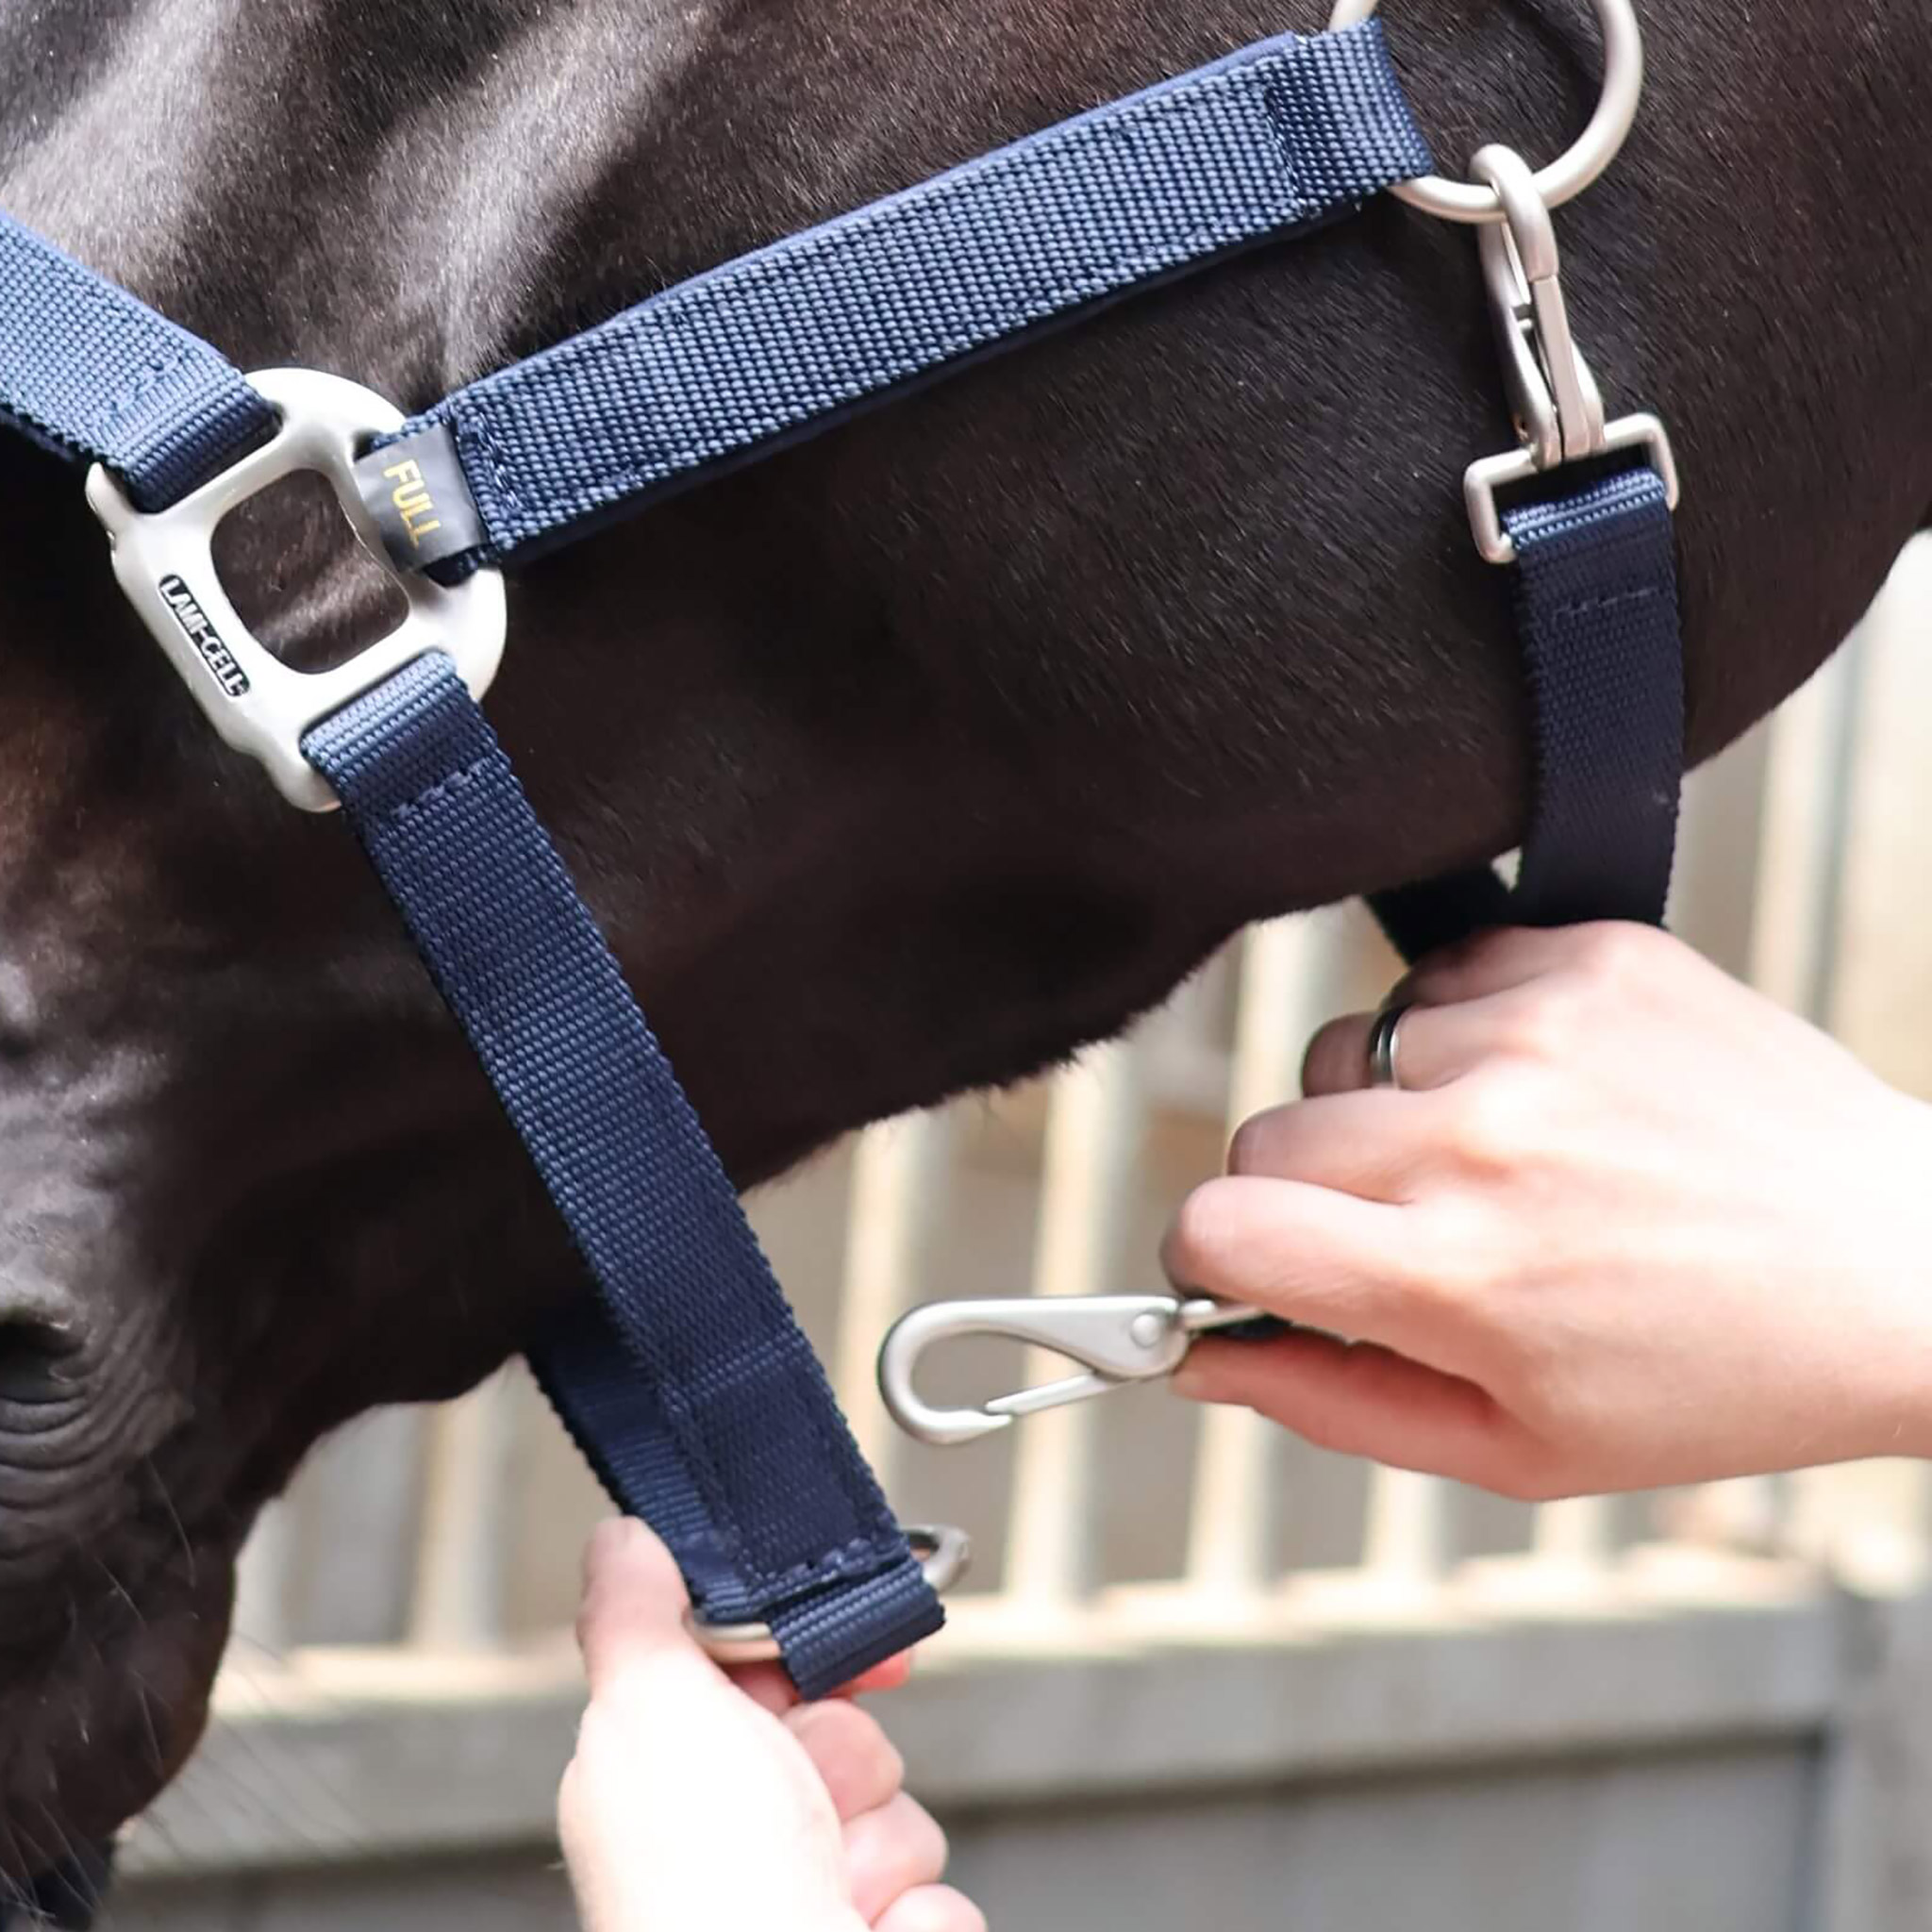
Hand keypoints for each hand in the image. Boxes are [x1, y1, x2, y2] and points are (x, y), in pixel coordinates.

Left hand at [560, 1518, 982, 1931]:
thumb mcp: (648, 1712)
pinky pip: (943, 1899)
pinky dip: (914, 1923)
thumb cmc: (697, 1892)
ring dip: (880, 1851)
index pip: (769, 1669)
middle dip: (846, 1762)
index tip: (836, 1661)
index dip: (812, 1654)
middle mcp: (737, 1838)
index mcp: (672, 1771)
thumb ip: (638, 1616)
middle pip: (849, 1735)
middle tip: (800, 1802)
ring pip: (902, 1817)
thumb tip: (623, 1536)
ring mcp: (808, 1903)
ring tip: (825, 1895)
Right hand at [1167, 922, 1931, 1498]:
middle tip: (1400, 1234)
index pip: (1219, 1225)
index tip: (1248, 1269)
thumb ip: (1334, 1404)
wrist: (1901, 1262)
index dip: (1211, 1258)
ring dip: (1392, 1114)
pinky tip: (1543, 1095)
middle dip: (1301, 1197)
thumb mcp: (1522, 1450)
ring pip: (1345, 1056)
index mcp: (1459, 1277)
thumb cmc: (1719, 1373)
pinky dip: (1458, 1038)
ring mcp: (1535, 1032)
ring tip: (1506, 1163)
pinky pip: (1433, 983)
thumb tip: (1205, 1361)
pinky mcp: (1585, 959)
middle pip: (1265, 1136)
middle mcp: (1483, 1138)